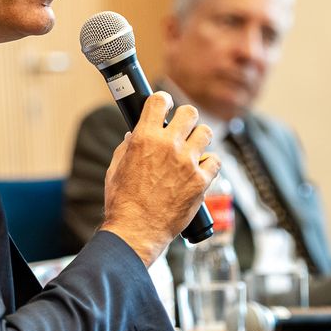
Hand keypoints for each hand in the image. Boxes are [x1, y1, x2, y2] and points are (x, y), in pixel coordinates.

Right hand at [98, 92, 219, 265]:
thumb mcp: (116, 168)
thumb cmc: (122, 202)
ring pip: (206, 133)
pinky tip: (200, 169)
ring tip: (193, 148)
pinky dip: (209, 163)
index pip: (159, 101)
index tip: (166, 105)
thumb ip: (127, 147)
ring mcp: (187, 162)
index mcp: (144, 138)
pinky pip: (215, 160)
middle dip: (186, 117)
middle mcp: (168, 145)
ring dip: (199, 138)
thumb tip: (134, 136)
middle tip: (183, 127)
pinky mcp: (201, 181)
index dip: (164, 100)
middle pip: (190, 112)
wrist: (136, 230)